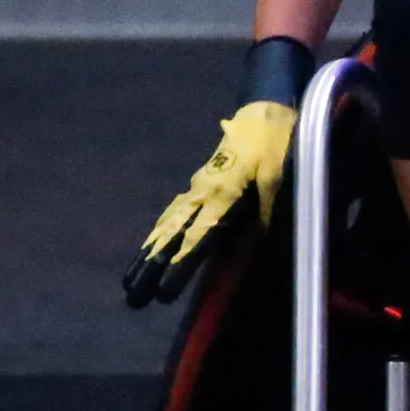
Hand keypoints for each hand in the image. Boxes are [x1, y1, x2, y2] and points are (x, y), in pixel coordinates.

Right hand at [124, 101, 296, 306]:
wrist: (260, 114)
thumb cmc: (272, 143)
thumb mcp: (279, 171)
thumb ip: (268, 204)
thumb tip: (262, 239)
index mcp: (222, 193)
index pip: (198, 236)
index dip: (181, 265)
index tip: (164, 291)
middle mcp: (201, 194)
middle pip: (171, 234)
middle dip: (151, 266)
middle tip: (132, 296)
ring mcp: (196, 189)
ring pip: (166, 225)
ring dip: (148, 253)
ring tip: (130, 282)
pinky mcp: (197, 187)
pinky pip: (171, 213)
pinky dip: (157, 233)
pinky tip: (148, 247)